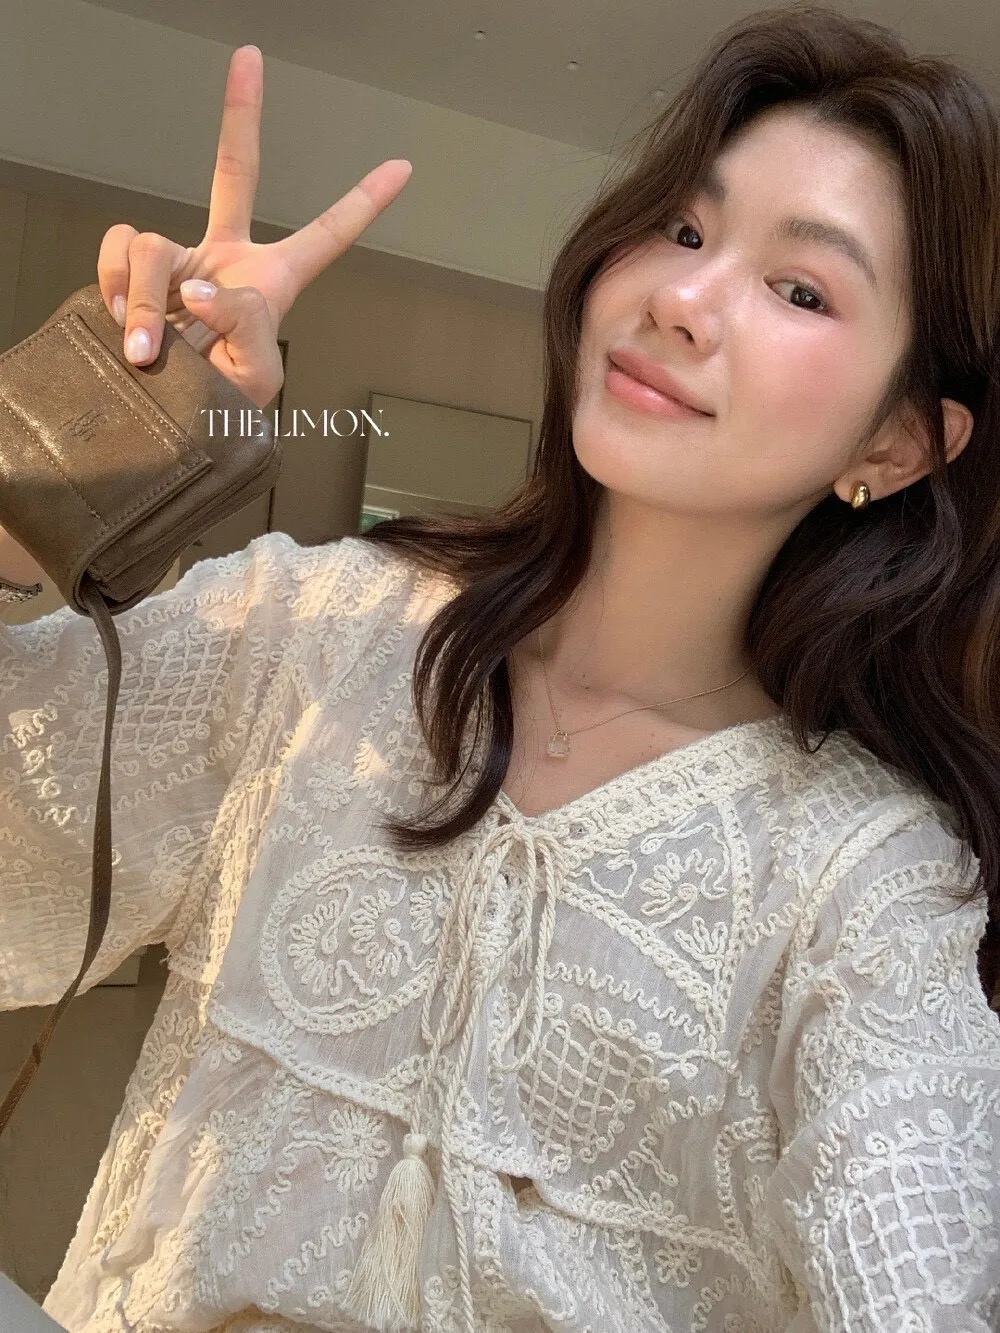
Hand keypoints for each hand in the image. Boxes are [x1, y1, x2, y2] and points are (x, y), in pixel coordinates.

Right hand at [95, 45, 411, 408]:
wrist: (168, 430)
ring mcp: (176, 263)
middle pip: (233, 172)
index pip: (325, 236)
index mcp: (272, 282)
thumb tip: (204, 290)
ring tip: (147, 348)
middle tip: (250, 58)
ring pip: (153, 245)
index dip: (362, 204)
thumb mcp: (256, 379)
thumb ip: (245, 326)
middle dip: (241, 115)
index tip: (403, 169)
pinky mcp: (132, 274)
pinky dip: (115, 288)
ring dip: (145, 297)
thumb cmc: (223, 410)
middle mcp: (225, 260)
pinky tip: (123, 327)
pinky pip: (117, 253)